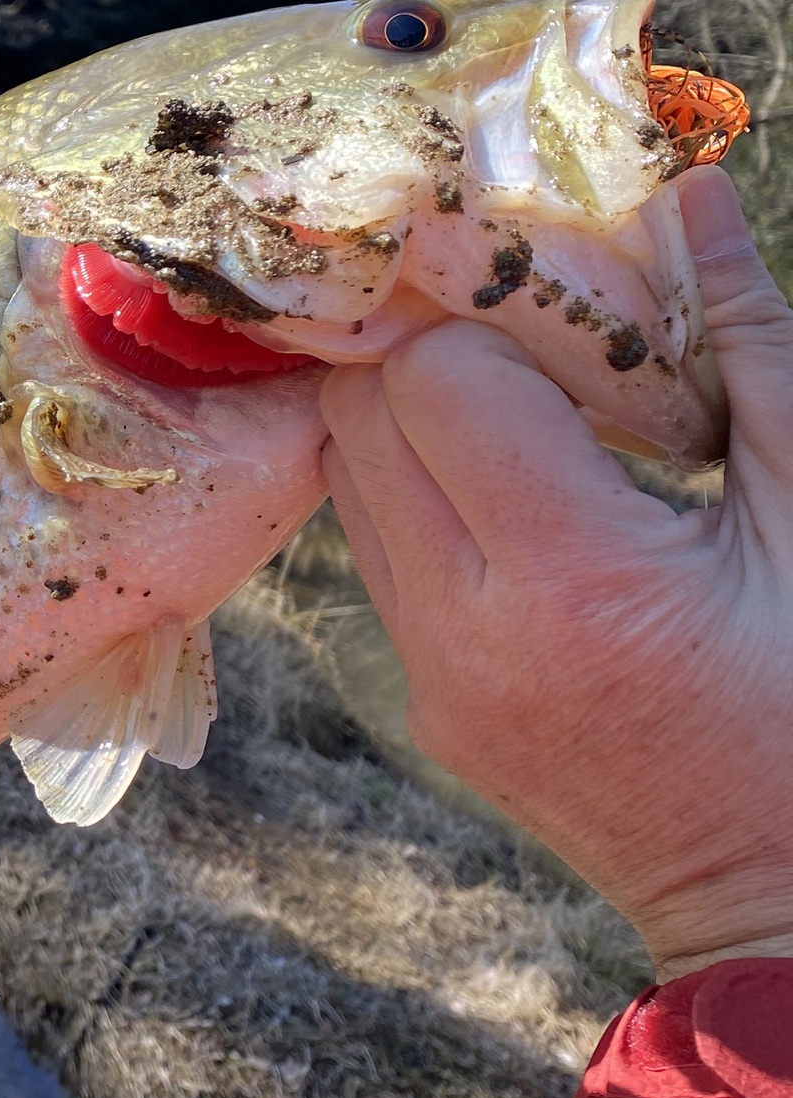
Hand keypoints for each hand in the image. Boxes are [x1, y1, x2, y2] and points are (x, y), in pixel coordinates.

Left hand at [318, 169, 792, 979]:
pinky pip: (380, 552)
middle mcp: (468, 636)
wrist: (789, 903)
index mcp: (574, 583)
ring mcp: (434, 682)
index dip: (480, 310)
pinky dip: (424, 490)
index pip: (430, 377)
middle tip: (529, 322)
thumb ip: (744, 344)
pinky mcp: (428, 708)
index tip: (551, 285)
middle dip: (428, 344)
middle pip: (359, 414)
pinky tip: (524, 484)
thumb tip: (681, 194)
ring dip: (413, 414)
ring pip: (348, 478)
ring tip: (533, 400)